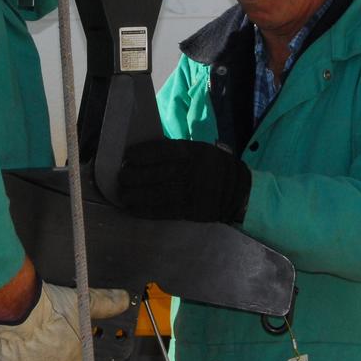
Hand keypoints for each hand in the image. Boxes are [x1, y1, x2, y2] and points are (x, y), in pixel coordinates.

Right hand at [0, 280, 131, 360]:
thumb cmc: (48, 310)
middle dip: (52, 351)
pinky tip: (13, 337)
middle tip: (47, 330)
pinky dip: (11, 354)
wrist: (17, 311)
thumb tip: (122, 300)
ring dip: (33, 352)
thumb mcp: (82, 302)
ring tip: (30, 330)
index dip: (74, 352)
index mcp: (72, 359)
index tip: (68, 339)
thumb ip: (104, 303)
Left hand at [117, 139, 251, 222]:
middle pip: (157, 173)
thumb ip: (177, 151)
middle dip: (135, 176)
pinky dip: (146, 210)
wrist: (239, 192)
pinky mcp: (190, 211)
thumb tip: (145, 154)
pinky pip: (164, 211)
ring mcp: (191, 193)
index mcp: (193, 152)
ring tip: (123, 194)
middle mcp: (191, 172)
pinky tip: (133, 208)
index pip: (162, 151)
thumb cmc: (214, 166)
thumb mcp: (200, 150)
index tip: (127, 157)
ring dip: (136, 195)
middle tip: (121, 176)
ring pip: (157, 193)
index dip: (142, 154)